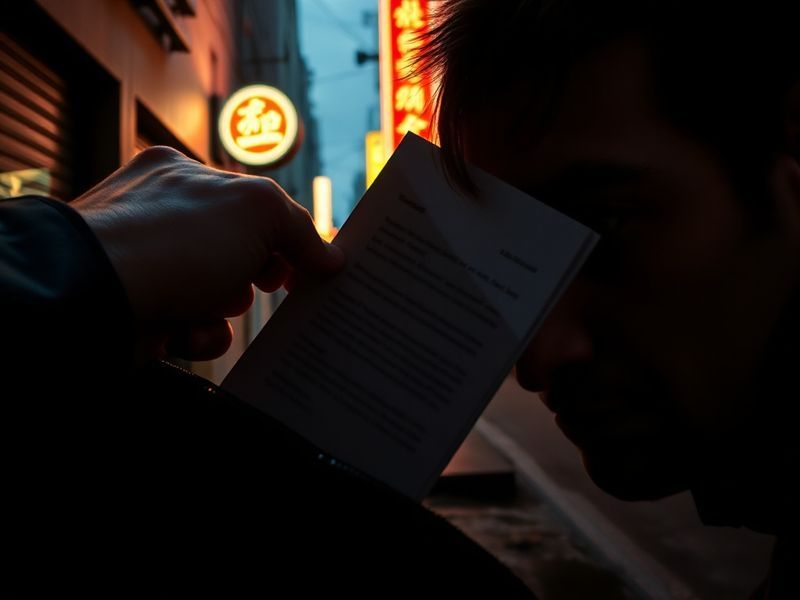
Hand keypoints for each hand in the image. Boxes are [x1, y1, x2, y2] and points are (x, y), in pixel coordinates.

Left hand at [73, 146, 343, 361]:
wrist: (97, 295)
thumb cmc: (176, 241)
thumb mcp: (258, 211)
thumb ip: (301, 229)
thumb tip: (332, 258)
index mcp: (185, 175)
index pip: (251, 206)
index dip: (283, 237)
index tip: (307, 266)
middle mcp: (162, 216)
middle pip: (238, 254)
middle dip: (254, 276)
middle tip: (262, 284)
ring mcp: (148, 266)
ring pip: (218, 296)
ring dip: (225, 310)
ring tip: (209, 309)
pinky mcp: (141, 311)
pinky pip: (192, 327)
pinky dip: (200, 336)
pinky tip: (185, 333)